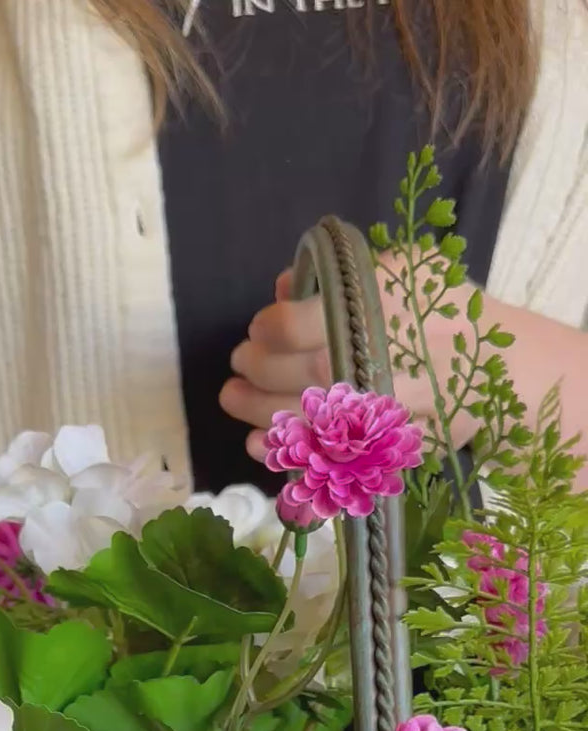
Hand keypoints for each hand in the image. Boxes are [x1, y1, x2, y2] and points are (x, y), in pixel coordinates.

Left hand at [221, 260, 478, 461]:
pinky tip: (257, 442)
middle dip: (259, 369)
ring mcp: (391, 409)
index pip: (306, 321)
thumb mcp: (404, 270)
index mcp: (391, 304)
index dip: (270, 328)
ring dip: (260, 411)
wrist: (502, 368)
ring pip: (313, 418)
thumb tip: (281, 288)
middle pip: (303, 371)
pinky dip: (289, 453)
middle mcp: (389, 358)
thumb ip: (340, 278)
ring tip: (233, 398)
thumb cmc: (443, 310)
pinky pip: (331, 456)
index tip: (258, 329)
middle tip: (237, 366)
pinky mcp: (392, 448)